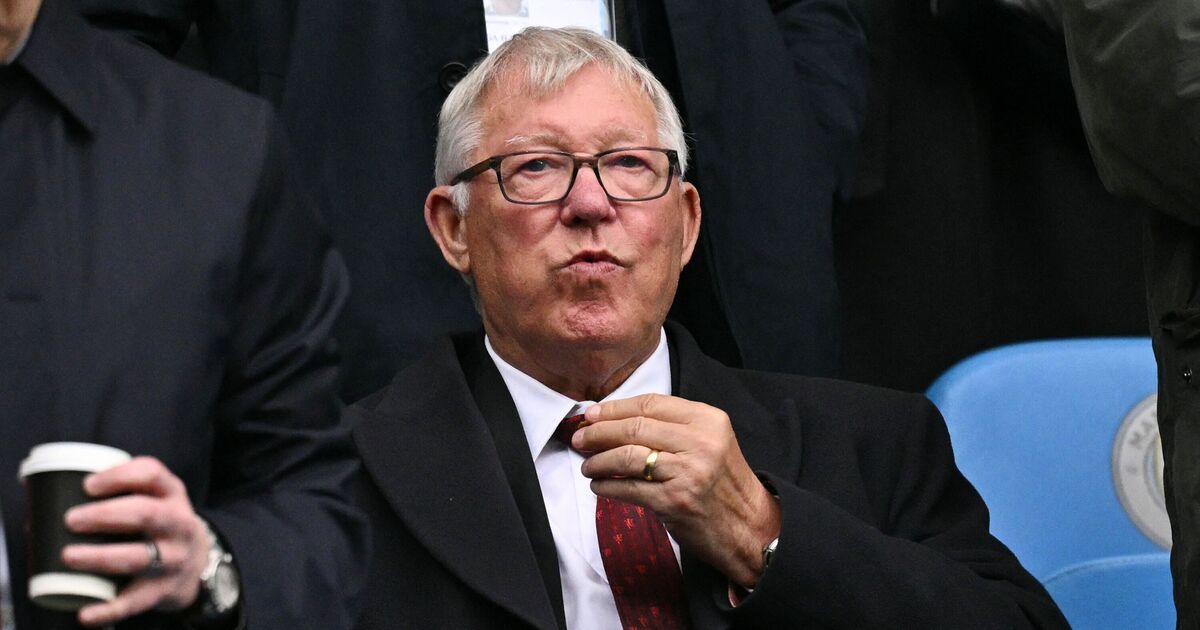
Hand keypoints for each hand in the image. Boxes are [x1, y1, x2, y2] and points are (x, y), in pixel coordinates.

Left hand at [62, 456, 209, 626]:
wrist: (197, 562)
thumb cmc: (158, 525)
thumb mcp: (153, 499)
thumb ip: (113, 493)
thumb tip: (39, 501)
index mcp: (171, 493)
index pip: (151, 474)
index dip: (119, 477)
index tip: (88, 485)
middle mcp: (178, 523)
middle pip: (146, 514)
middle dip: (105, 515)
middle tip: (71, 520)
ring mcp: (174, 558)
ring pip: (139, 557)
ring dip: (101, 557)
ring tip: (69, 556)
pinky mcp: (164, 589)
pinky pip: (136, 601)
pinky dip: (109, 609)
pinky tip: (85, 614)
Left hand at [575, 394, 780, 587]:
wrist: (749, 528)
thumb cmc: (723, 484)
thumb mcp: (711, 442)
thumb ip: (673, 427)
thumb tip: (616, 419)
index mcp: (707, 420)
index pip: (651, 404)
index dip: (615, 408)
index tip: (592, 414)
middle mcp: (699, 442)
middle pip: (635, 427)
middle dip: (599, 432)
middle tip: (580, 438)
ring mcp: (687, 472)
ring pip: (627, 456)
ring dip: (598, 460)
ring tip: (587, 466)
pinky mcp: (674, 501)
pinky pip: (627, 488)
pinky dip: (606, 486)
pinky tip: (599, 486)